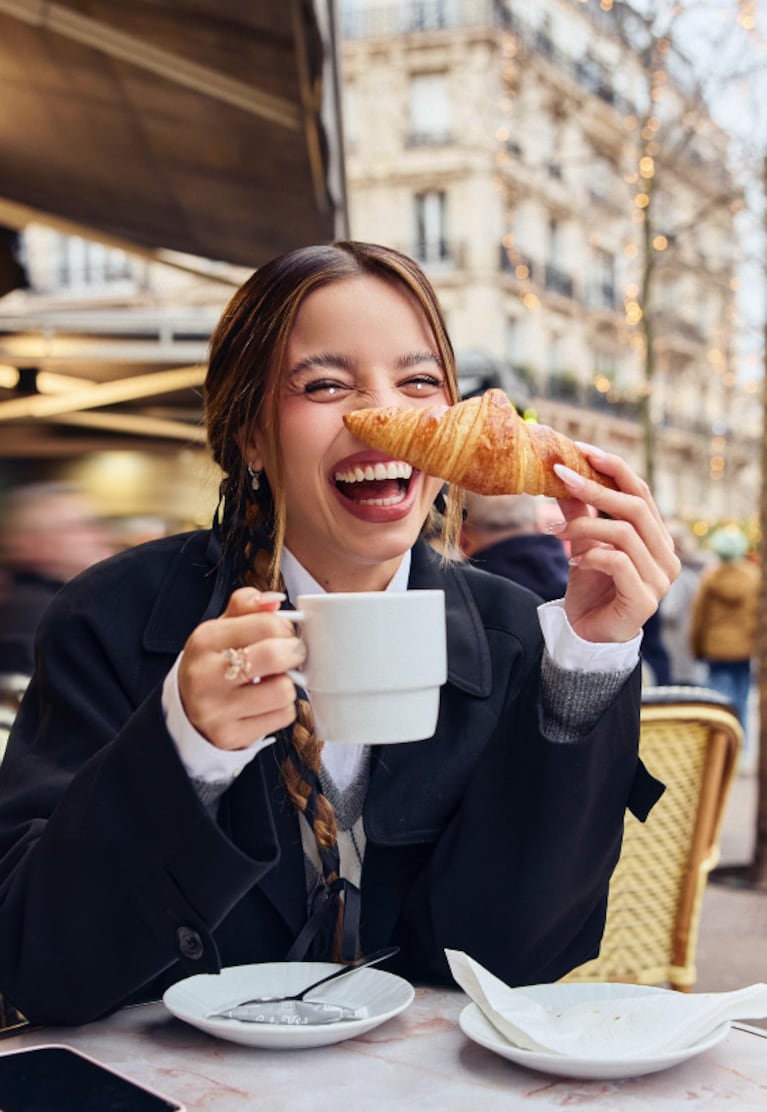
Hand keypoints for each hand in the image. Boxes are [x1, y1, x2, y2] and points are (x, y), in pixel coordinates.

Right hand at [178, 588, 306, 749]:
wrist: (188, 710)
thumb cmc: (214, 662)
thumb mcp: (221, 628)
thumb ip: (247, 605)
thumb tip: (274, 601)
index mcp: (203, 640)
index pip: (266, 624)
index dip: (286, 627)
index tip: (285, 633)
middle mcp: (204, 675)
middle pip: (275, 656)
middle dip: (295, 652)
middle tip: (292, 654)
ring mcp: (215, 710)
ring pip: (283, 691)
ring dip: (288, 684)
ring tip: (274, 680)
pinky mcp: (230, 736)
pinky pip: (282, 717)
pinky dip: (282, 709)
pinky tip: (266, 703)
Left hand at [549, 446, 679, 643]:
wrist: (585, 635)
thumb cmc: (590, 588)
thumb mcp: (582, 542)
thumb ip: (580, 511)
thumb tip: (564, 472)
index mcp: (656, 537)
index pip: (641, 492)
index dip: (614, 468)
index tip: (583, 450)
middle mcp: (666, 556)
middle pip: (636, 507)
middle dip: (596, 487)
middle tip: (561, 477)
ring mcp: (659, 580)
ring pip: (624, 533)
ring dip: (583, 525)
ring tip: (555, 530)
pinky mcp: (644, 600)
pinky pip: (617, 563)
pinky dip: (590, 555)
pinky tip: (573, 561)